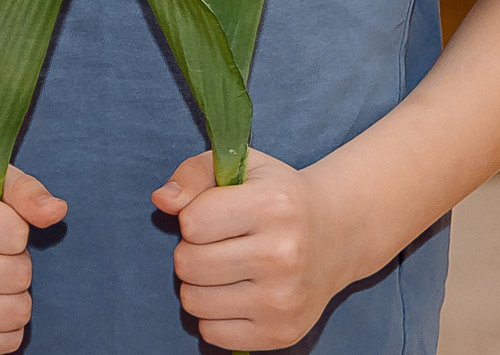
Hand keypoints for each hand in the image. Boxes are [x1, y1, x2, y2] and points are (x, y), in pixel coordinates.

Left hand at [153, 148, 356, 351]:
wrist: (338, 235)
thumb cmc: (279, 198)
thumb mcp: (243, 166)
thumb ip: (194, 173)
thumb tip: (161, 200)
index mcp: (272, 206)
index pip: (191, 222)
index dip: (193, 217)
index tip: (216, 215)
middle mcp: (282, 255)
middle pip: (188, 264)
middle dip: (191, 251)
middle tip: (218, 244)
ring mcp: (283, 300)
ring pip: (194, 301)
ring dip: (198, 285)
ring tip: (224, 269)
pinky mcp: (281, 334)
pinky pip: (212, 333)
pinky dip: (214, 315)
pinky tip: (236, 294)